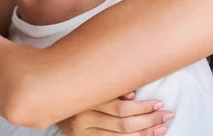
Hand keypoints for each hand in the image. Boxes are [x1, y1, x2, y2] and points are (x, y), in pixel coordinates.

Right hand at [57, 92, 173, 134]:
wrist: (45, 101)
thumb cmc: (72, 87)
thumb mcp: (87, 82)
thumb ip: (108, 86)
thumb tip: (132, 92)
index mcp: (85, 98)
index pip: (120, 107)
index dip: (142, 106)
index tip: (160, 102)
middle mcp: (82, 118)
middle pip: (123, 123)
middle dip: (149, 119)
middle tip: (167, 114)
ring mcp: (82, 133)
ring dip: (145, 132)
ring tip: (162, 127)